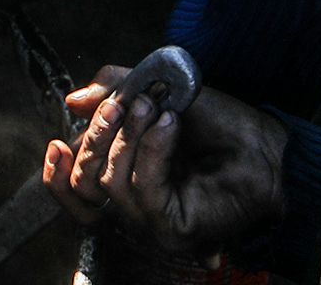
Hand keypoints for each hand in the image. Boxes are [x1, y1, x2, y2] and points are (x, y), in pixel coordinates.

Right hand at [42, 68, 287, 262]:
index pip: (74, 189)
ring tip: (157, 108)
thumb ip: (114, 90)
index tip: (56, 140)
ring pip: (110, 184)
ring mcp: (153, 221)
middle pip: (83, 184)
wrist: (264, 142)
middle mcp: (134, 205)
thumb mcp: (157, 92)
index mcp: (124, 177)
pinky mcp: (173, 229)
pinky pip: (143, 189)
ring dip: (129, 136)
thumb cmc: (218, 123)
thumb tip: (72, 102)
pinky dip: (152, 149)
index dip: (56, 171)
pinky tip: (170, 124)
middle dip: (97, 137)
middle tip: (126, 102)